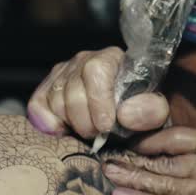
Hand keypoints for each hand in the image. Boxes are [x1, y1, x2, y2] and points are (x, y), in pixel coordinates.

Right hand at [26, 47, 169, 138]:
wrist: (128, 113)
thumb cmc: (142, 110)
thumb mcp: (158, 111)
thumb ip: (151, 110)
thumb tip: (125, 114)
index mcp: (113, 58)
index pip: (96, 70)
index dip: (98, 101)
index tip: (106, 126)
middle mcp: (84, 59)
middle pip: (72, 90)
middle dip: (85, 121)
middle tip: (99, 136)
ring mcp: (63, 72)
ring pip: (54, 100)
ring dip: (70, 124)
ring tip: (89, 132)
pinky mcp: (47, 88)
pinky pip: (37, 104)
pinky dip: (46, 121)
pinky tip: (63, 131)